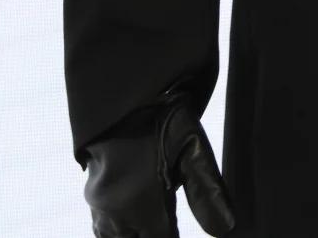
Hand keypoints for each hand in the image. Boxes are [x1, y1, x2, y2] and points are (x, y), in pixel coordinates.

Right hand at [81, 83, 235, 237]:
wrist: (118, 94)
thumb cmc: (159, 116)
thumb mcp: (192, 145)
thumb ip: (207, 190)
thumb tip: (226, 229)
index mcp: (145, 207)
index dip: (172, 237)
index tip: (177, 228)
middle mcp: (118, 215)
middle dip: (150, 235)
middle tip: (164, 223)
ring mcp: (101, 206)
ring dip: (133, 235)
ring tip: (148, 225)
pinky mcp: (91, 194)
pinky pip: (100, 228)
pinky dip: (114, 231)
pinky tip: (129, 222)